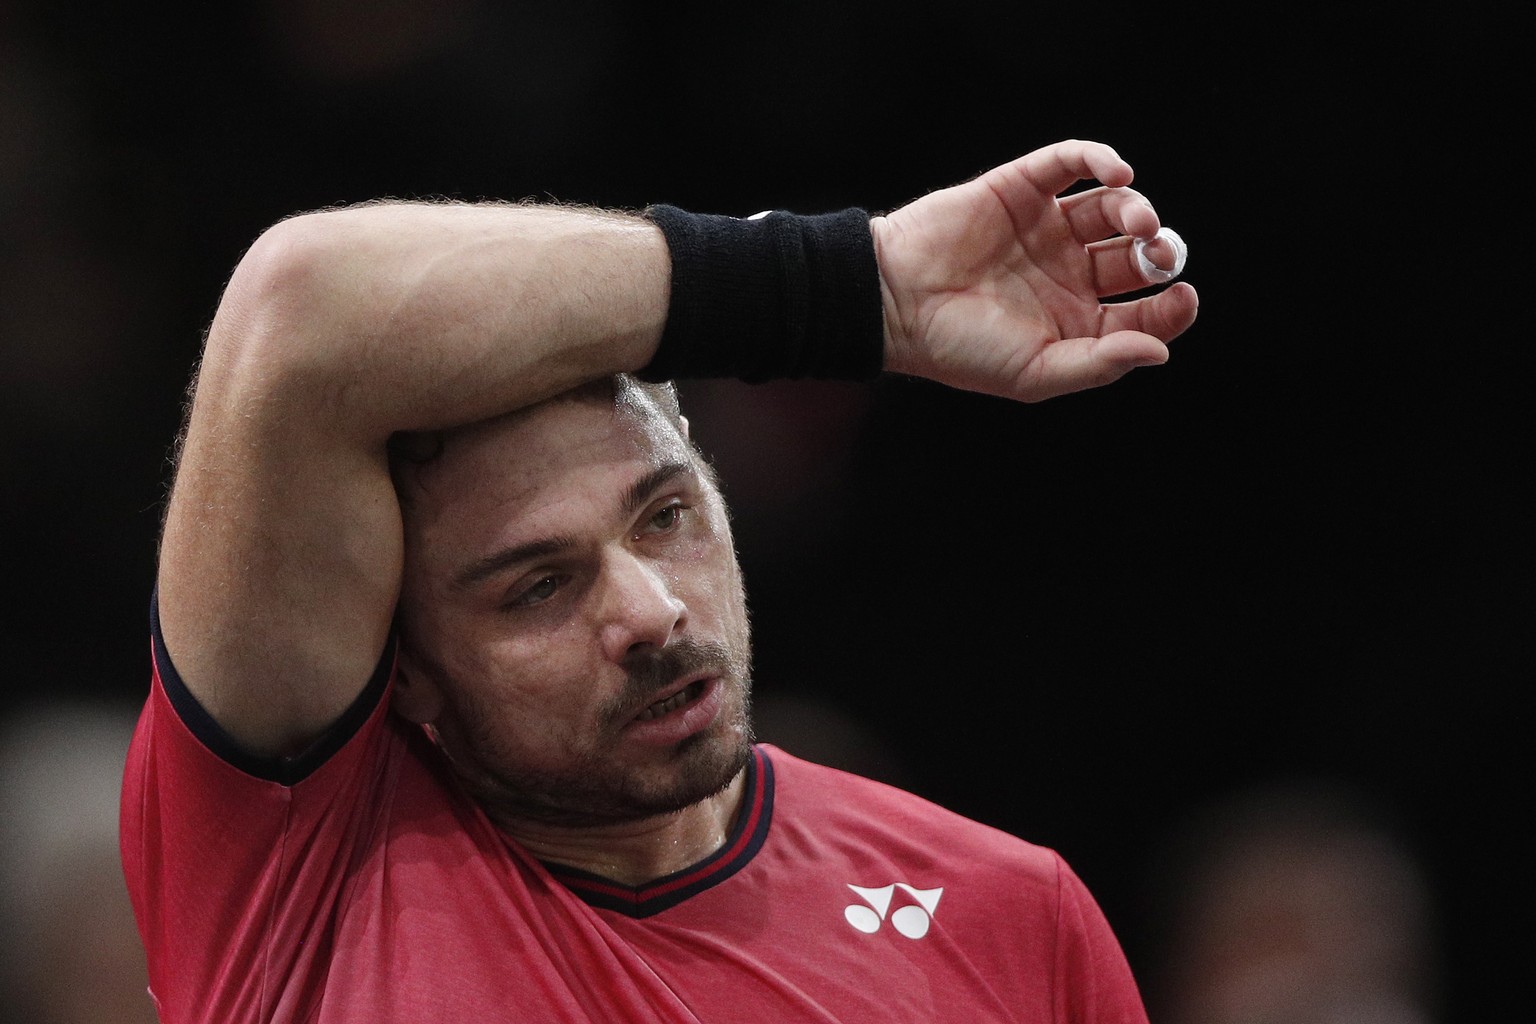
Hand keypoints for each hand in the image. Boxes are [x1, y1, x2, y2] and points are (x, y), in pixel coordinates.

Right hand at [872, 139, 1198, 401]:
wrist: (894, 301)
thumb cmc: (959, 348)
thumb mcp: (1035, 373)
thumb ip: (1099, 364)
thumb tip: (1160, 352)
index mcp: (1074, 320)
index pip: (1143, 312)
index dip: (1172, 307)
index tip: (1183, 297)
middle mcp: (1066, 271)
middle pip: (1134, 255)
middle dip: (1157, 252)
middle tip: (1159, 254)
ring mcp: (1044, 227)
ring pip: (1111, 206)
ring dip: (1135, 209)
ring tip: (1136, 223)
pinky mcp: (1020, 188)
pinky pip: (1070, 162)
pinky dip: (1099, 159)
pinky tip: (1117, 172)